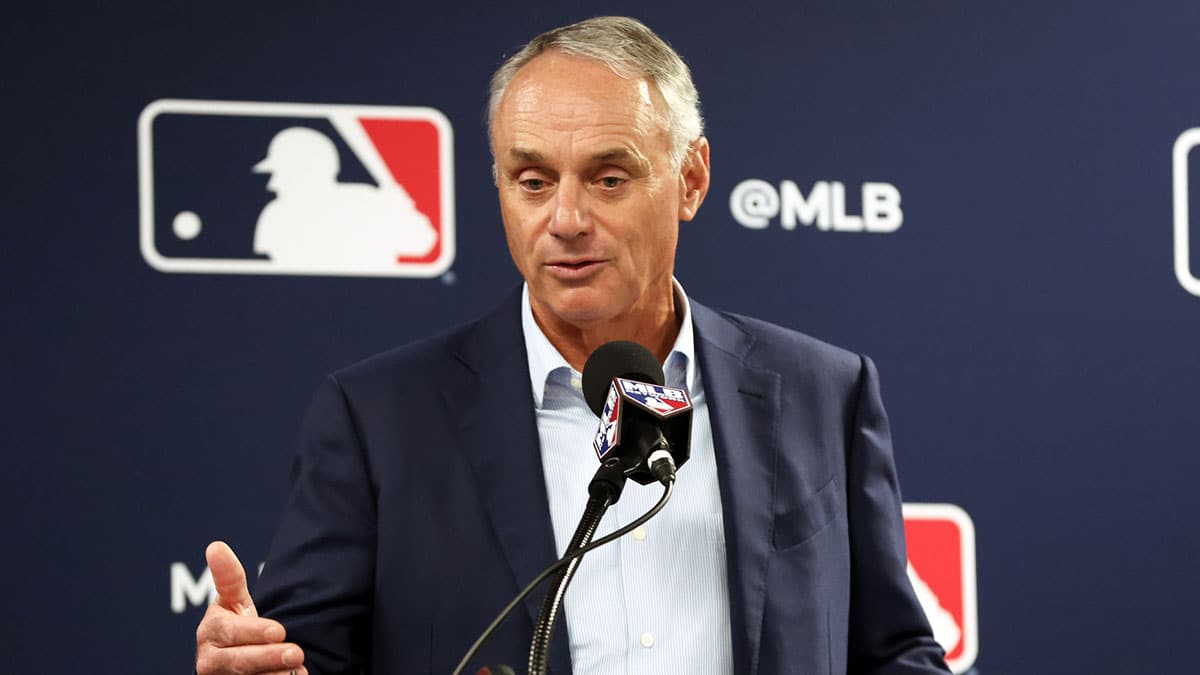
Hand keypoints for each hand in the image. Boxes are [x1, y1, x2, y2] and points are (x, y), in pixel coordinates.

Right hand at [195, 541, 306, 674]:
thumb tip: (215, 546)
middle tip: (296, 653)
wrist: (233, 659)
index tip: (279, 631)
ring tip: (297, 669)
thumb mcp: (233, 600)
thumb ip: (228, 576)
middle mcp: (209, 659)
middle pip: (239, 660)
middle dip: (269, 657)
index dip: (254, 631)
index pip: (229, 631)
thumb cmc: (236, 625)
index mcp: (210, 631)